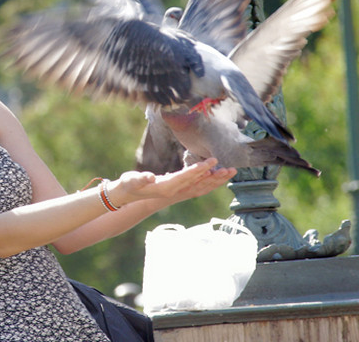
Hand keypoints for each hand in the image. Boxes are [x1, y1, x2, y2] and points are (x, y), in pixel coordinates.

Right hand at [109, 158, 235, 206]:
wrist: (127, 195)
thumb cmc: (129, 184)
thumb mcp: (132, 180)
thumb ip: (140, 178)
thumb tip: (149, 177)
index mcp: (166, 187)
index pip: (186, 177)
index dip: (199, 170)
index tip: (212, 162)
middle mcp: (174, 191)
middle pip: (199, 183)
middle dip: (215, 176)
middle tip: (231, 169)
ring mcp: (177, 192)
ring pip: (201, 186)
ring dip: (216, 180)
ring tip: (230, 172)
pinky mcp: (177, 190)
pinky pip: (197, 187)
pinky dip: (208, 182)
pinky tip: (216, 177)